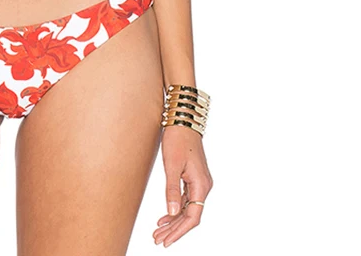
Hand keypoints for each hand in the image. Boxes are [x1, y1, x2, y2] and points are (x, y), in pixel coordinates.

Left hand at [152, 125, 212, 246]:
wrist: (183, 120)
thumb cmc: (177, 139)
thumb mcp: (171, 165)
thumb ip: (172, 190)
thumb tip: (173, 212)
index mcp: (201, 185)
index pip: (192, 217)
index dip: (179, 231)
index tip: (166, 241)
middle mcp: (203, 186)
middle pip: (190, 215)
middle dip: (174, 229)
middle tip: (157, 239)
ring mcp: (199, 182)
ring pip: (187, 208)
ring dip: (173, 221)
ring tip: (158, 231)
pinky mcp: (193, 177)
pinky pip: (186, 199)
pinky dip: (175, 209)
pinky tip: (165, 216)